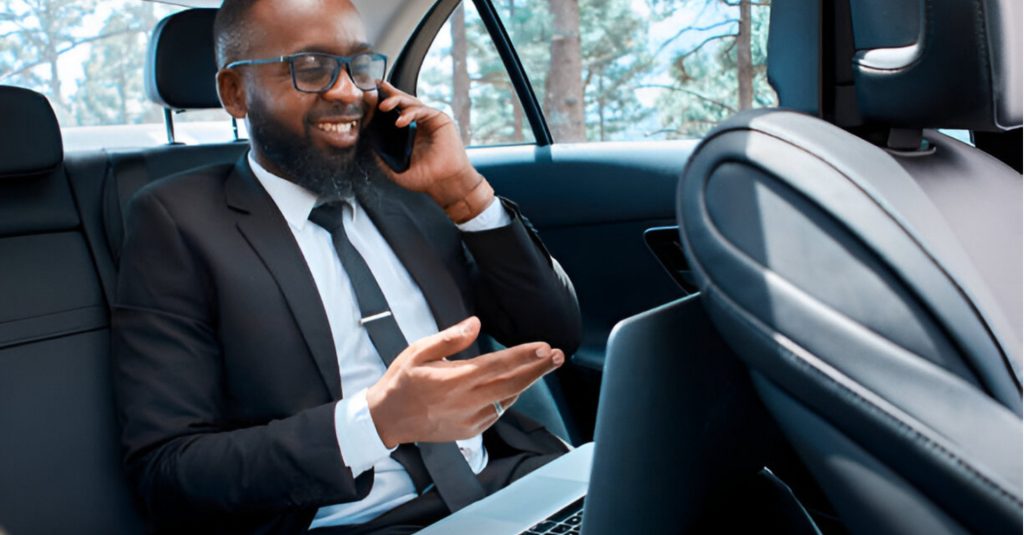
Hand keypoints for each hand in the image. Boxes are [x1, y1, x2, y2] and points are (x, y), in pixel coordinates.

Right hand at [366, 316, 564, 447]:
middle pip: (514, 384)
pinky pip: (496, 412)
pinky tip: (507, 385)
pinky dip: (506, 397)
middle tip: (558, 356)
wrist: (387, 419)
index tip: (545, 346)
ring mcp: (470, 419)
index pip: (499, 364)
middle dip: (539, 369)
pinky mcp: (470, 431)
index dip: (525, 355)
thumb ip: (449, 338)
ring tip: (538, 364)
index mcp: (455, 379)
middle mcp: (466, 401)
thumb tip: (475, 324)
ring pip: (508, 398)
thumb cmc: (402, 381)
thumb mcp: (418, 351)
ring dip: (525, 381)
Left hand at [374, 81, 492, 216]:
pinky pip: (422, 110)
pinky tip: (400, 121)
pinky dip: (410, 113)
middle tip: (372, 95)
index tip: (368, 98)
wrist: (445, 184)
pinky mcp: (440, 119)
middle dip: (386, 96)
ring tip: (383, 106)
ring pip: (411, 102)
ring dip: (396, 100)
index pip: (393, 113)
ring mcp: (430, 120)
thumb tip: (366, 138)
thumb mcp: (395, 166)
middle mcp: (419, 123)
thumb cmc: (425, 178)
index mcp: (409, 132)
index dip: (381, 104)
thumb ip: (381, 153)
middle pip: (401, 103)